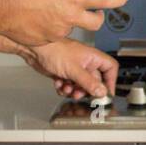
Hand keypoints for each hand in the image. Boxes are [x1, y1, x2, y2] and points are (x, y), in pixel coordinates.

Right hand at [0, 0, 129, 46]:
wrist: (3, 9)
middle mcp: (70, 16)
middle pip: (95, 23)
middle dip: (97, 18)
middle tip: (93, 13)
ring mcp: (61, 30)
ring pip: (72, 26)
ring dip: (67, 19)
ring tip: (48, 9)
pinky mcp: (50, 40)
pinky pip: (57, 34)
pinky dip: (53, 27)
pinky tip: (40, 19)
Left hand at [0, 35, 118, 99]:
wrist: (34, 50)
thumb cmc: (54, 50)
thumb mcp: (74, 69)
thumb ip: (89, 82)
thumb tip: (102, 92)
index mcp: (92, 57)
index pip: (110, 68)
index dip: (110, 81)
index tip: (105, 93)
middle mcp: (85, 62)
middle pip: (95, 81)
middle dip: (86, 90)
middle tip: (79, 94)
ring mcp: (75, 68)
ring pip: (81, 86)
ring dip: (74, 90)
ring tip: (66, 88)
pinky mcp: (64, 73)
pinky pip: (70, 86)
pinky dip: (64, 88)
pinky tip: (59, 84)